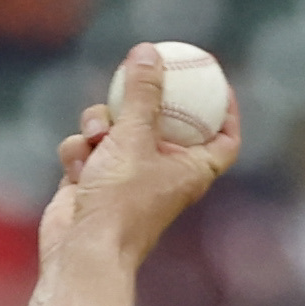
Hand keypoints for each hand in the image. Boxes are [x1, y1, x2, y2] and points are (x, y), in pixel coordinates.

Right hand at [41, 44, 239, 274]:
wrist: (83, 253)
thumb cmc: (120, 203)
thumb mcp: (134, 137)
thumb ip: (143, 93)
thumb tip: (149, 52)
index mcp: (192, 169)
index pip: (224, 139)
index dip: (227, 111)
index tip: (218, 80)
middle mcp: (163, 172)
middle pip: (161, 122)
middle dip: (140, 102)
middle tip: (135, 75)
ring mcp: (126, 177)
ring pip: (115, 128)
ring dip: (98, 126)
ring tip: (94, 140)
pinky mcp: (94, 181)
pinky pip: (87, 149)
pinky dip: (80, 153)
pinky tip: (77, 171)